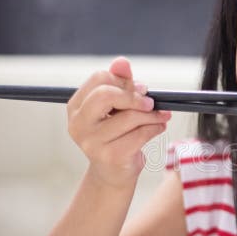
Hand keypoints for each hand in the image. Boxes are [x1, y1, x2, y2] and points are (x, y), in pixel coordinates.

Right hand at [67, 56, 170, 187]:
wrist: (113, 173)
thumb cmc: (116, 136)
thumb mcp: (116, 108)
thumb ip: (119, 83)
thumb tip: (122, 62)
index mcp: (76, 107)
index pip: (98, 79)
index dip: (123, 81)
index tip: (140, 88)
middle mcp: (78, 124)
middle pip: (105, 95)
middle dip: (133, 96)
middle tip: (150, 101)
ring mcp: (92, 142)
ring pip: (130, 116)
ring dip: (152, 114)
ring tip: (161, 116)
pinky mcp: (110, 156)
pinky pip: (140, 134)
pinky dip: (155, 128)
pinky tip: (159, 127)